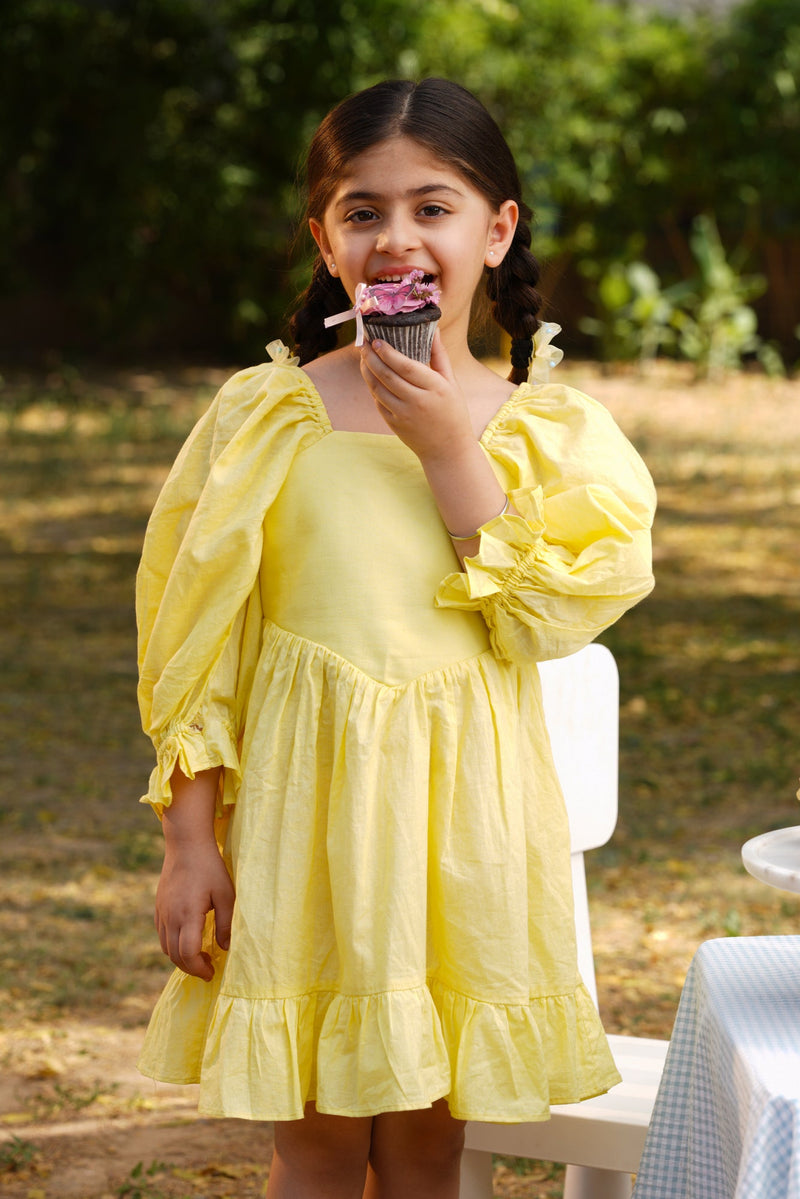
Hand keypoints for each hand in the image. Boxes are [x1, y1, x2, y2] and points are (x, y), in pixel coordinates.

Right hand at [155, 839, 234, 980]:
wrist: (186, 844)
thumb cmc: (210, 867)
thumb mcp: (226, 894)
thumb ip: (226, 923)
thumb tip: (226, 948)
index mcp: (187, 915)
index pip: (187, 954)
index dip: (199, 968)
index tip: (212, 972)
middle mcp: (170, 917)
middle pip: (175, 955)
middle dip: (191, 968)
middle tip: (207, 969)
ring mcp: (161, 912)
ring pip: (165, 947)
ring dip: (180, 958)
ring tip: (198, 957)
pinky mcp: (158, 906)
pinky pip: (161, 935)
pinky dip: (172, 945)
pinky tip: (187, 940)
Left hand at [359, 332, 474, 464]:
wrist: (447, 449)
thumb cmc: (452, 412)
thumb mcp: (451, 383)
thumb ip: (439, 355)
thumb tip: (432, 329)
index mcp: (435, 388)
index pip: (405, 366)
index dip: (388, 352)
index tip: (377, 340)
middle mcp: (417, 401)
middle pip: (387, 375)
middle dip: (371, 357)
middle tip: (364, 343)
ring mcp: (403, 415)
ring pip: (377, 389)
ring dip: (367, 371)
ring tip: (364, 357)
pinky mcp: (394, 424)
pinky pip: (378, 402)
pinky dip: (372, 388)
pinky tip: (371, 376)